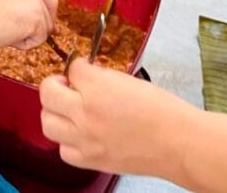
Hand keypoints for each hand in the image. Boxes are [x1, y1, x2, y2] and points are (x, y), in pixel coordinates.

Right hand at [0, 0, 57, 50]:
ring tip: (3, 32)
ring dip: (28, 34)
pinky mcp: (36, 17)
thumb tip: (21, 13)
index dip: (40, 9)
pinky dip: (25, 44)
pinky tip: (7, 37)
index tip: (36, 21)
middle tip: (27, 35)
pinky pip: (39, 38)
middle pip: (48, 5)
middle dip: (42, 23)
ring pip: (44, 24)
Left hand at [39, 60, 197, 177]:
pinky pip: (63, 150)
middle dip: (55, 85)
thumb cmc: (163, 111)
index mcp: (97, 88)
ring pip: (47, 122)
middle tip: (67, 86)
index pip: (72, 68)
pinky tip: (79, 134)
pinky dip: (67, 141)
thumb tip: (85, 76)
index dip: (78, 66)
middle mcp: (85, 113)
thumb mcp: (129, 80)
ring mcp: (85, 139)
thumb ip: (101, 78)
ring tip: (68, 110)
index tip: (83, 69)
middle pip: (47, 93)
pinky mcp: (90, 160)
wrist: (178, 143)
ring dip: (54, 112)